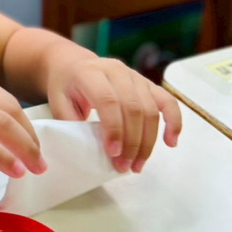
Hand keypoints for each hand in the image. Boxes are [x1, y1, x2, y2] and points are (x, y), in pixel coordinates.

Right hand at [0, 67, 46, 177]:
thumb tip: (0, 137)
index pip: (5, 99)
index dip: (26, 124)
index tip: (33, 145)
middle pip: (9, 108)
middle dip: (30, 137)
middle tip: (40, 160)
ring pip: (0, 122)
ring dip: (24, 148)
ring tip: (33, 168)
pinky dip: (4, 158)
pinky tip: (14, 171)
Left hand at [46, 49, 181, 172]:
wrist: (73, 64)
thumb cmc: (65, 86)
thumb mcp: (58, 102)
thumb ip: (71, 123)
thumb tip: (90, 150)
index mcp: (90, 73)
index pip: (108, 100)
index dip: (114, 129)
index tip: (113, 153)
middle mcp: (116, 71)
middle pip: (133, 107)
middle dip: (132, 142)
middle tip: (124, 166)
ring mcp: (134, 76)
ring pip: (150, 108)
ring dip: (148, 141)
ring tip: (138, 164)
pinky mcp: (147, 83)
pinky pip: (167, 101)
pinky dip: (173, 121)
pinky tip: (170, 142)